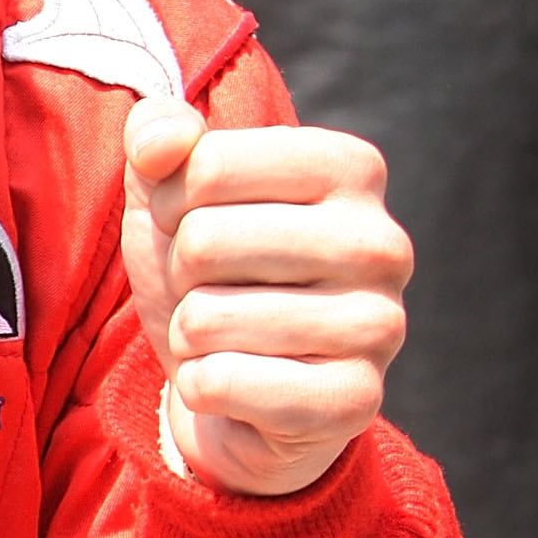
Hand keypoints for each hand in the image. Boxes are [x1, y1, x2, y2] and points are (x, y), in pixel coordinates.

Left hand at [122, 97, 410, 497]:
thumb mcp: (172, 195)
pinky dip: (201, 387)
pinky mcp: (355, 401)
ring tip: (225, 338)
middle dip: (180, 275)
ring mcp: (379, 326)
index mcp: (352, 168)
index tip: (196, 227)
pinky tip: (236, 387)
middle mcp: (382, 243)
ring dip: (189, 334)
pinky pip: (221, 383)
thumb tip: (154, 142)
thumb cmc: (212, 276)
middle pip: (204, 240)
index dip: (171, 205)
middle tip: (213, 291)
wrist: (239, 393)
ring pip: (206, 317)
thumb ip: (160, 137)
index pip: (208, 165)